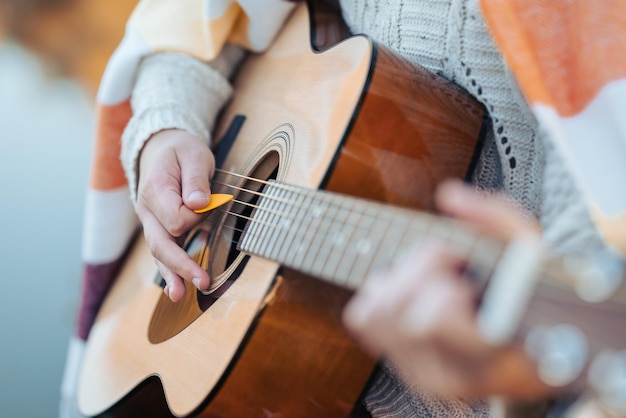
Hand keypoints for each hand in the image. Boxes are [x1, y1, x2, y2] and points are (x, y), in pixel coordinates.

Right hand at [136, 129, 214, 301]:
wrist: (159, 148)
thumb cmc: (180, 151)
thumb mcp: (193, 154)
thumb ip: (196, 179)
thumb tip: (199, 204)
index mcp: (156, 190)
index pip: (177, 218)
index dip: (196, 217)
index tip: (208, 202)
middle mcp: (147, 210)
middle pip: (162, 244)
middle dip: (182, 264)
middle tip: (202, 281)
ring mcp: (150, 222)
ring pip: (158, 253)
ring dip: (172, 275)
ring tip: (180, 295)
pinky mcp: (158, 228)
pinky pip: (161, 252)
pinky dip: (169, 271)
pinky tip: (175, 289)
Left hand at [342, 180, 549, 399]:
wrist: (543, 350)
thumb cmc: (537, 300)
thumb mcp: (532, 252)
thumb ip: (495, 218)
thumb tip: (447, 194)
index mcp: (488, 358)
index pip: (433, 319)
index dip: (445, 283)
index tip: (469, 276)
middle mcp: (448, 377)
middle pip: (396, 308)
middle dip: (422, 272)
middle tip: (454, 273)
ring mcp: (420, 374)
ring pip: (371, 312)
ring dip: (400, 281)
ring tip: (436, 283)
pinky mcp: (402, 365)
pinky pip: (362, 317)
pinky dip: (382, 295)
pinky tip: (417, 294)